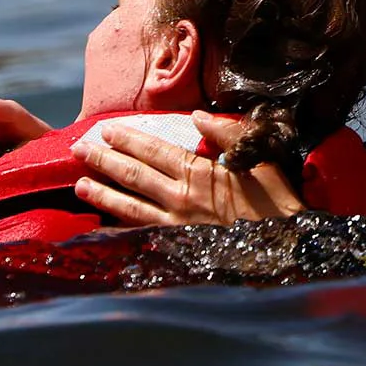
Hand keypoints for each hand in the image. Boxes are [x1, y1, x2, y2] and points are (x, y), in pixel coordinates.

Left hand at [72, 111, 305, 226]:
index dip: (128, 140)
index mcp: (200, 173)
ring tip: (79, 184)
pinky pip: (141, 235)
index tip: (106, 131)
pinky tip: (102, 225)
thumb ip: (229, 135)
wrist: (286, 248)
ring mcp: (177, 225)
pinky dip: (119, 229)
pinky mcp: (178, 246)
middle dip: (104, 161)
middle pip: (134, 175)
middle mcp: (182, 198)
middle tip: (79, 150)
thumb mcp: (261, 160)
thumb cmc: (277, 203)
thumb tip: (199, 117)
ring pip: (130, 206)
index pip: (155, 151)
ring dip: (103, 193)